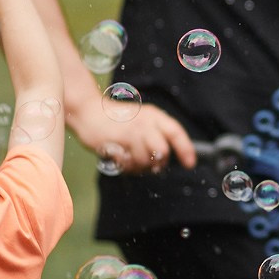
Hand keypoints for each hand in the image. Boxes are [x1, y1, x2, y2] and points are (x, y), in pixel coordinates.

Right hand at [69, 100, 196, 174]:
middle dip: (158, 163)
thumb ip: (155, 135)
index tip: (190, 164)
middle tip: (150, 165)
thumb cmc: (116, 120)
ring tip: (129, 159)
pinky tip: (119, 157)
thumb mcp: (141, 120)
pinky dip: (125, 166)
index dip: (185, 149)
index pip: (176, 132)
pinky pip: (128, 163)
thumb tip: (166, 157)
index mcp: (154, 115)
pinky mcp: (116, 142)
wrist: (88, 111)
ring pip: (145, 160)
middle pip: (163, 151)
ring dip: (139, 166)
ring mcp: (130, 132)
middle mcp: (145, 122)